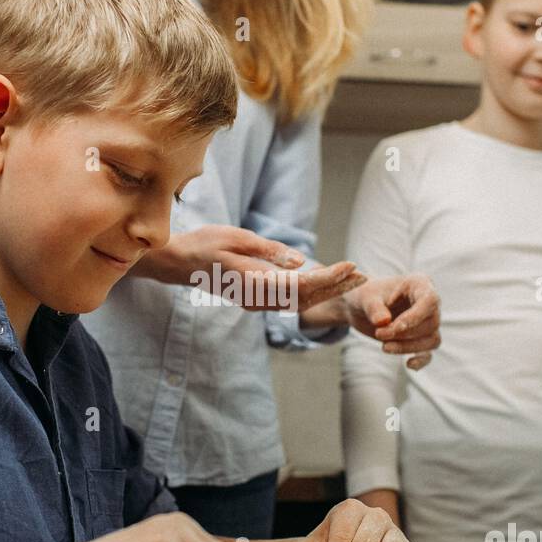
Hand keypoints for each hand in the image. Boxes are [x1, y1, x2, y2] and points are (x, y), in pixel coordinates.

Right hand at [133, 225, 365, 311]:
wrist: (178, 263)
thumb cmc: (205, 243)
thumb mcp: (236, 237)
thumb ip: (269, 251)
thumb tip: (301, 263)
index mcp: (253, 281)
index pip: (300, 284)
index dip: (328, 277)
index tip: (350, 267)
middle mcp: (256, 298)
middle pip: (305, 297)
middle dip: (336, 286)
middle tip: (363, 275)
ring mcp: (254, 303)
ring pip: (298, 302)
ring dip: (327, 291)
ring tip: (353, 278)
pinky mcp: (254, 301)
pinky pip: (287, 301)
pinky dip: (310, 293)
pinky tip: (327, 284)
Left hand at [344, 274, 440, 369]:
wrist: (358, 307)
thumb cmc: (364, 295)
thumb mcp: (365, 297)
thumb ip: (374, 307)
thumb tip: (383, 322)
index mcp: (419, 284)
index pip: (430, 300)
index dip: (415, 317)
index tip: (394, 328)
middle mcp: (428, 303)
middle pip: (431, 323)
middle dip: (405, 333)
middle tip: (379, 334)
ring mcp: (426, 322)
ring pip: (431, 340)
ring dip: (409, 347)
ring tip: (384, 347)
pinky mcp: (420, 338)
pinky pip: (429, 352)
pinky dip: (421, 360)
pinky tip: (408, 365)